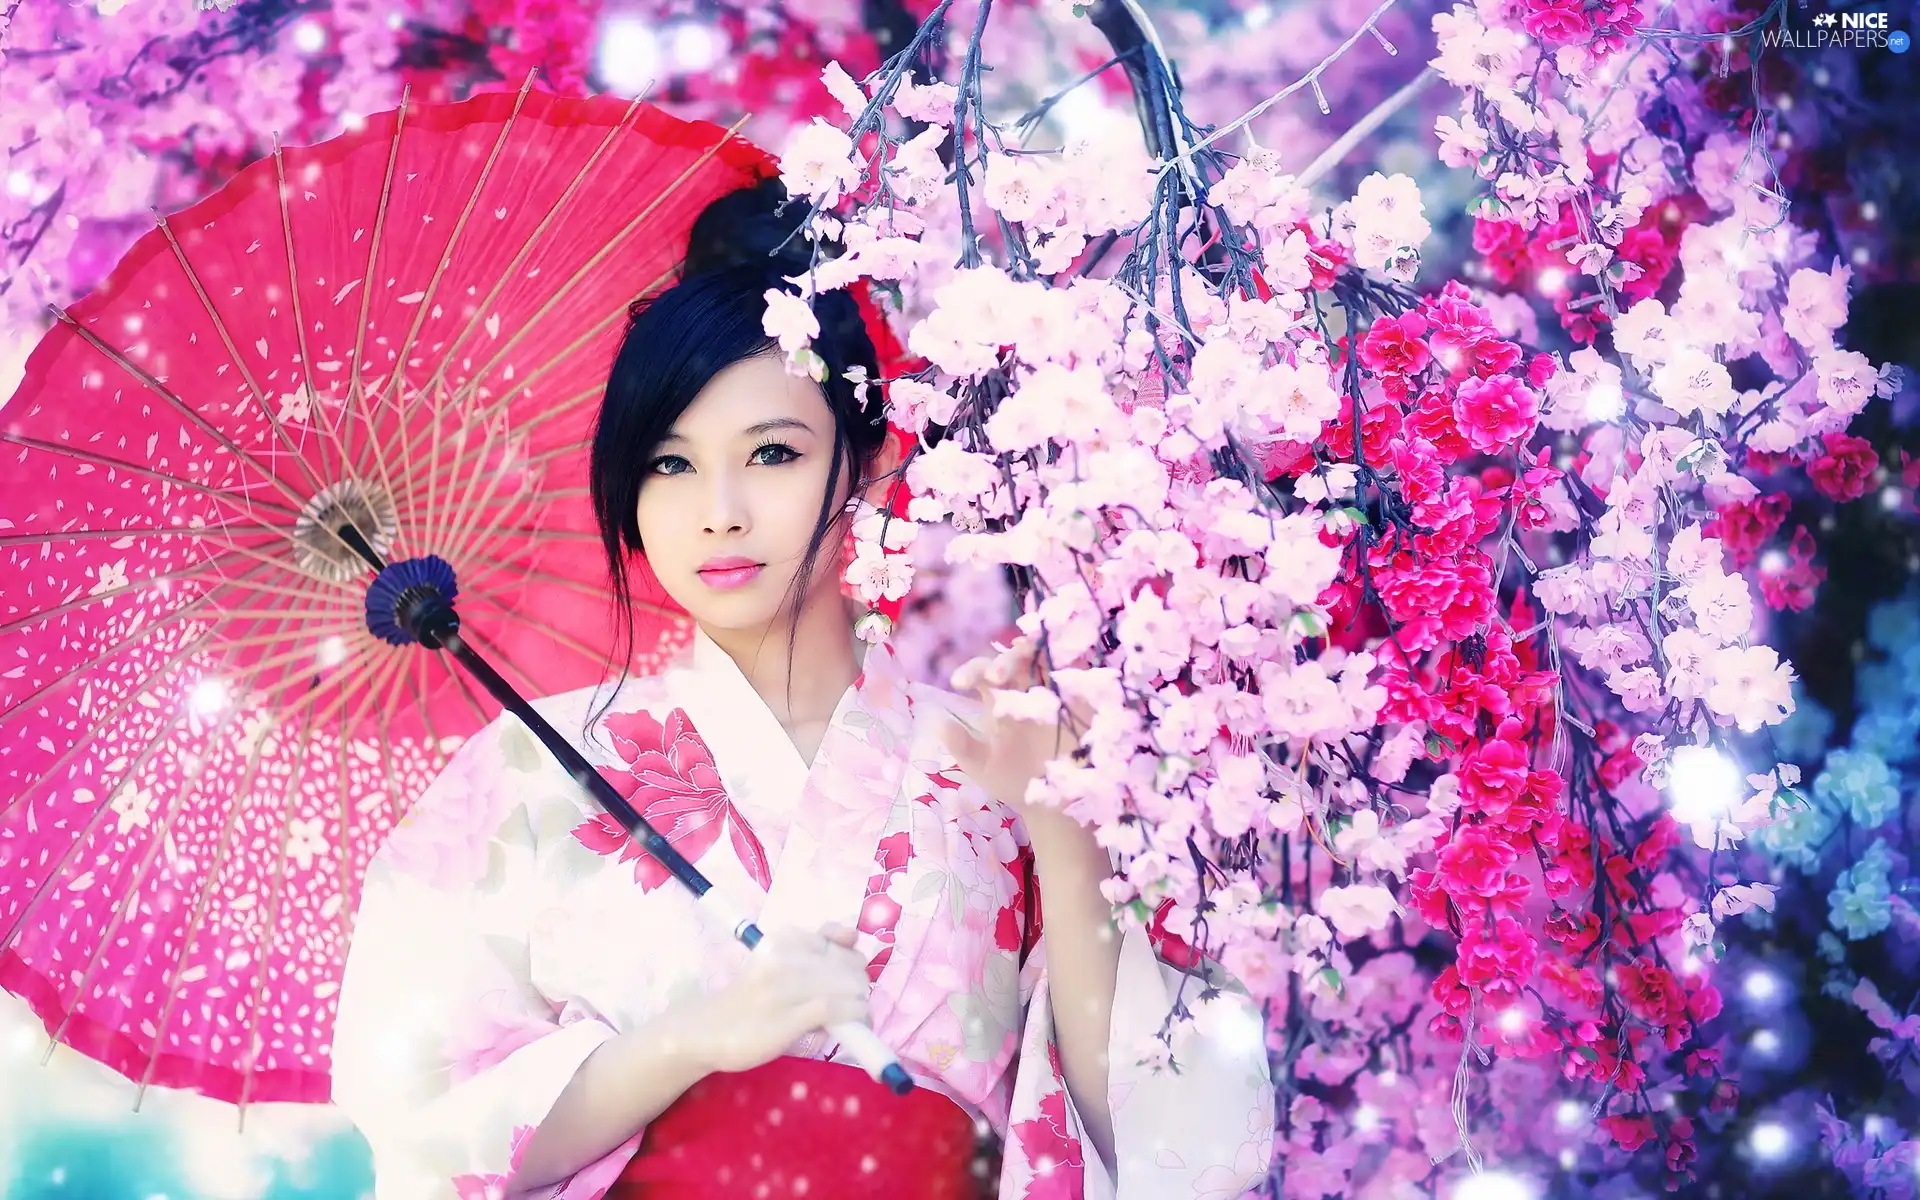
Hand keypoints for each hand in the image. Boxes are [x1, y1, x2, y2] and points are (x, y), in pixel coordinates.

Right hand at [667, 923, 872, 1074]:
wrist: (706, 1029)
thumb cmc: (748, 997)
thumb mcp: (777, 962)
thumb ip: (811, 948)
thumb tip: (854, 936)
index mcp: (782, 940)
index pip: (834, 939)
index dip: (850, 958)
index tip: (849, 974)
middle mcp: (783, 958)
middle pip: (845, 963)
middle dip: (858, 981)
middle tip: (856, 999)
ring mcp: (783, 988)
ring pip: (845, 985)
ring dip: (860, 1001)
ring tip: (858, 1014)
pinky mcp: (785, 1019)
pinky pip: (833, 1009)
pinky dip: (853, 1013)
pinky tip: (854, 1021)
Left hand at [939, 636, 1090, 839]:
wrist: (1053, 805)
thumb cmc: (1014, 782)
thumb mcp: (983, 768)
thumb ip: (963, 746)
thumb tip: (937, 724)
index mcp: (997, 700)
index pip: (982, 673)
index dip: (971, 670)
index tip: (958, 683)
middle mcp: (1024, 690)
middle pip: (1014, 660)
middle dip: (1004, 662)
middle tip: (995, 677)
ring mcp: (1053, 692)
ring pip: (1044, 658)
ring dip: (1035, 651)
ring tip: (1026, 652)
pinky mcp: (1079, 700)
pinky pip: (1075, 674)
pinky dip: (1069, 661)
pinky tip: (1062, 663)